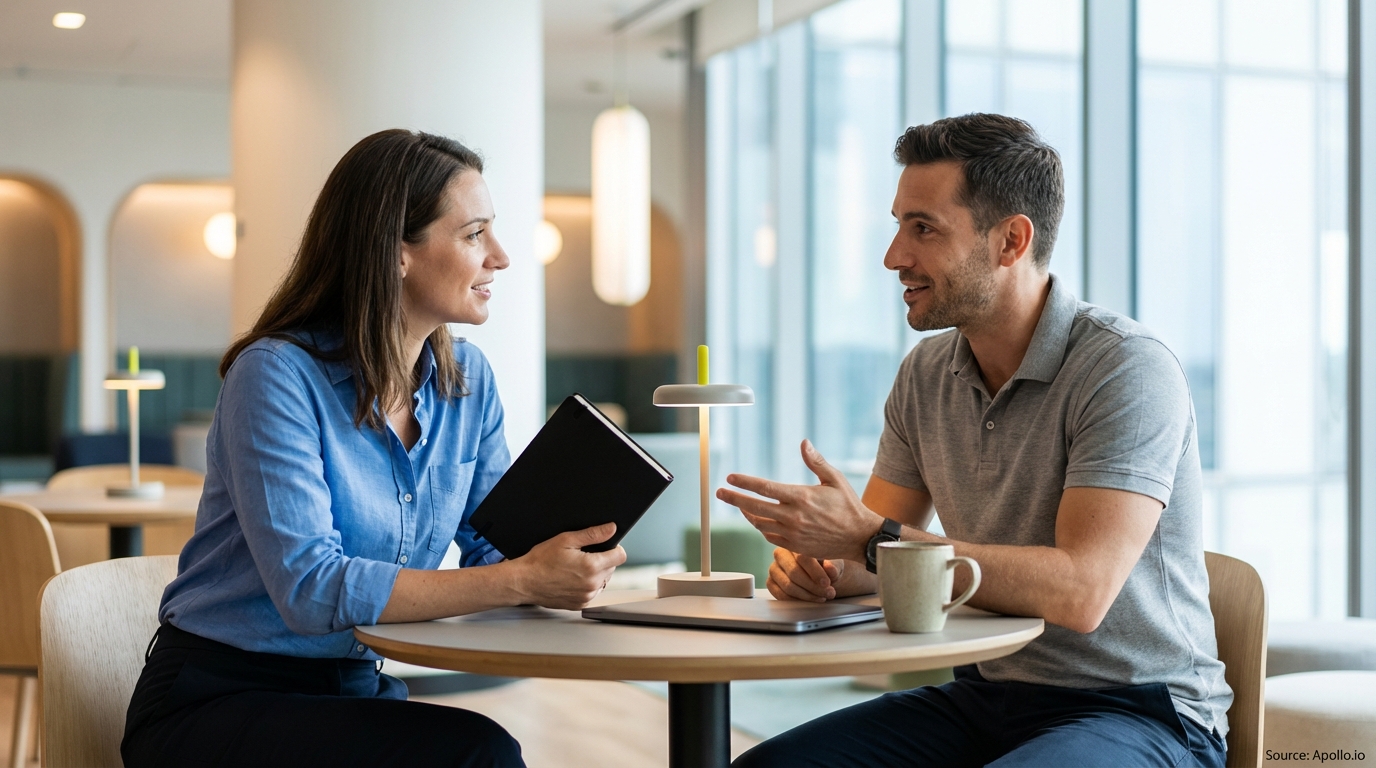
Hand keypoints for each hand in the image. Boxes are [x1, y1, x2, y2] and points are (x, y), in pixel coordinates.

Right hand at [511, 522, 625, 609]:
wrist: (524, 581)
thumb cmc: (540, 561)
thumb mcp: (566, 540)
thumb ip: (592, 534)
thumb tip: (611, 528)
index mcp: (591, 566)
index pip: (620, 556)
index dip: (614, 548)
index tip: (604, 546)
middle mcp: (592, 584)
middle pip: (612, 568)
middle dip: (602, 560)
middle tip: (583, 556)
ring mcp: (586, 596)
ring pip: (603, 581)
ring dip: (596, 574)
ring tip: (576, 568)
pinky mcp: (580, 604)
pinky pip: (593, 593)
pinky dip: (587, 586)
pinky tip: (572, 579)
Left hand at [716, 440, 880, 562]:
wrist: (859, 538)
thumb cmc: (849, 506)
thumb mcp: (835, 479)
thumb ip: (816, 462)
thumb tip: (803, 442)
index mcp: (801, 497)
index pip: (765, 488)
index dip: (745, 482)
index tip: (730, 478)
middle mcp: (794, 516)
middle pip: (755, 507)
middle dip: (734, 499)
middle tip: (720, 492)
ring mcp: (793, 534)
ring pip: (760, 523)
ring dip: (747, 513)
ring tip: (739, 505)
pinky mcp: (795, 547)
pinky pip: (770, 536)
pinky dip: (761, 527)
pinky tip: (758, 519)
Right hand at [767, 548, 842, 601]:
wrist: (817, 574)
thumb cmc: (825, 565)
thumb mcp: (834, 563)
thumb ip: (833, 566)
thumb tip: (830, 569)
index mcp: (795, 544)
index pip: (802, 557)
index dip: (815, 572)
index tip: (827, 583)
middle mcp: (780, 554)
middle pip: (794, 572)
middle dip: (813, 586)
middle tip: (828, 593)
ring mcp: (773, 568)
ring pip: (788, 586)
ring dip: (807, 595)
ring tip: (822, 597)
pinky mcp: (770, 582)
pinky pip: (781, 595)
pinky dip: (798, 601)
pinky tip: (810, 600)